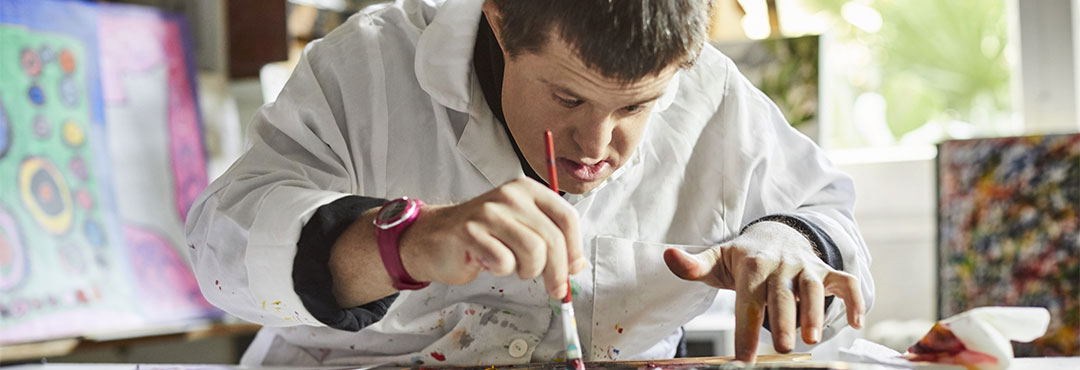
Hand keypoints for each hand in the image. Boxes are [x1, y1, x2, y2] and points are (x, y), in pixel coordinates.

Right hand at [400, 178, 585, 298]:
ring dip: (528, 270)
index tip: (572, 269)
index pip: (567, 218)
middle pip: (552, 238)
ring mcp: (489, 211)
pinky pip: (504, 261)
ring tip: (515, 268)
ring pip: (533, 250)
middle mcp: (510, 196)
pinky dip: (502, 270)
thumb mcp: (522, 231)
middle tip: (555, 288)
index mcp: (528, 190)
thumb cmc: (482, 236)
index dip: (574, 249)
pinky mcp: (470, 231)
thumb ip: (550, 241)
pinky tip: (490, 262)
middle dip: (557, 271)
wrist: (435, 237)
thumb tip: (576, 264)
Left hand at [664, 221, 864, 361]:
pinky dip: (856, 299)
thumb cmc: (743, 258)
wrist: (775, 234)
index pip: (748, 299)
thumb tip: (668, 256)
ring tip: (812, 338)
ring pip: (814, 288)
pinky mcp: (826, 270)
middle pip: (782, 295)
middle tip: (784, 347)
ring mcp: (806, 266)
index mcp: (752, 264)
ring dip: (816, 312)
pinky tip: (859, 322)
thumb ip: (694, 265)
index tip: (743, 358)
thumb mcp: (717, 260)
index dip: (746, 329)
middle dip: (784, 321)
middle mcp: (781, 264)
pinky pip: (846, 282)